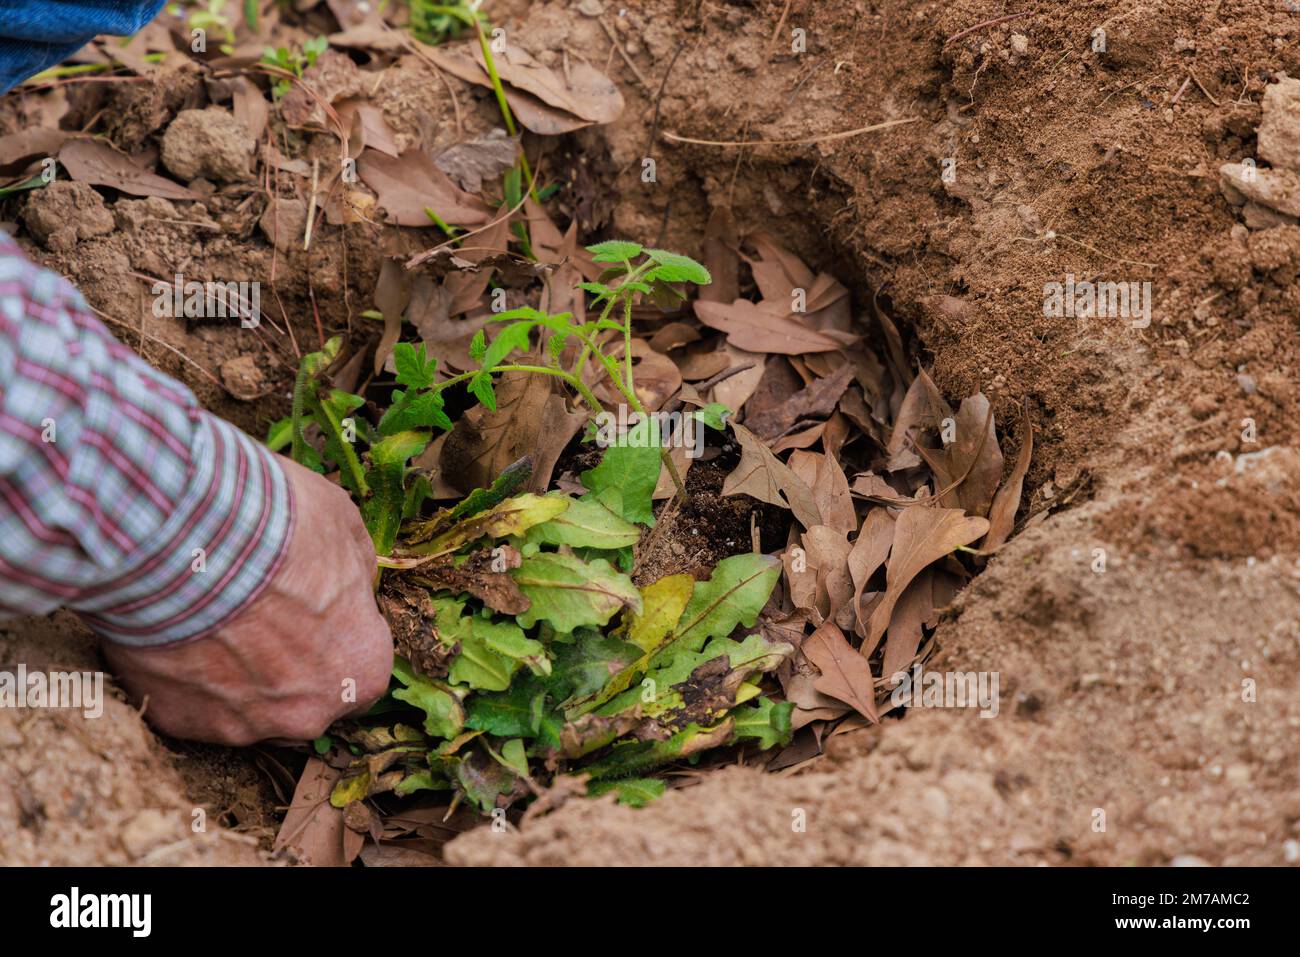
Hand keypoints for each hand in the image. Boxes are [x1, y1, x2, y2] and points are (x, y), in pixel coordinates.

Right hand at [102, 457, 392, 744]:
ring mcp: (242, 727)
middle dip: (287, 661)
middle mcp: (309, 715)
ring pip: (246, 706)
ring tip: (209, 616)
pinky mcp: (179, 723)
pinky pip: (189, 703)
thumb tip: (354, 578)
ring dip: (233, 672)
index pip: (361, 666)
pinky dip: (184, 675)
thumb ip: (356, 568)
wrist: (183, 539)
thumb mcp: (343, 526)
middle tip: (257, 611)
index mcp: (361, 671)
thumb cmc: (277, 531)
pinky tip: (173, 631)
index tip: (312, 607)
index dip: (337, 634)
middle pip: (305, 696)